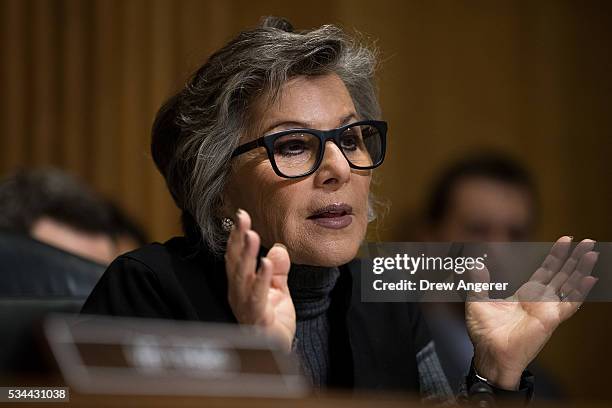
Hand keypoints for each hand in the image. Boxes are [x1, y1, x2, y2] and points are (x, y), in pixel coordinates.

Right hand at [224, 209, 295, 351]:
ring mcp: (245, 305)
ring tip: (252, 235)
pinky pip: (257, 295)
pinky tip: (265, 263)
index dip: (238, 236)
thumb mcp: (278, 289)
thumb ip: (277, 269)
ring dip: (247, 255)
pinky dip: (260, 278)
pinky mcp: (256, 317)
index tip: (242, 215)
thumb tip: (277, 248)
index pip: (237, 256)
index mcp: (241, 284)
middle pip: (235, 262)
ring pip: (242, 276)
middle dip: (238, 239)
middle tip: (242, 218)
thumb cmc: (274, 321)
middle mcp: (238, 292)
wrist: (278, 349)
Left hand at [465, 236, 598, 389]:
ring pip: (570, 285)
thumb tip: (474, 264)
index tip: (566, 240)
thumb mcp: (477, 300)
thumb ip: (478, 282)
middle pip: (562, 274)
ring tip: (592, 253)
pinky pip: (569, 304)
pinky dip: (580, 291)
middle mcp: (540, 301)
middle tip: (588, 241)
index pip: (546, 270)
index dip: (556, 255)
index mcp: (526, 295)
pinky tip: (590, 278)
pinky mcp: (551, 319)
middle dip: (575, 258)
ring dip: (582, 269)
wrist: (489, 353)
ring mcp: (547, 309)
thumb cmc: (484, 332)